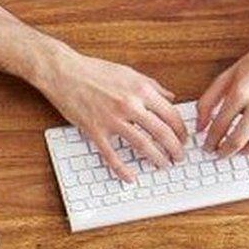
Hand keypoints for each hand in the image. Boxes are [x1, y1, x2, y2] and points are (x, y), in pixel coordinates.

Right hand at [32, 45, 185, 181]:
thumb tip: (170, 98)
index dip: (181, 130)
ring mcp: (112, 119)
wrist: (64, 73)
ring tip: (162, 165)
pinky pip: (111, 155)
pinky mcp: (95, 130)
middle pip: (161, 132)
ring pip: (142, 145)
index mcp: (140, 90)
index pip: (170, 114)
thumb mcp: (129, 73)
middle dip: (174, 149)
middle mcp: (130, 104)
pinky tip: (130, 177)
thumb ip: (152, 86)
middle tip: (178, 157)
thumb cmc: (94, 71)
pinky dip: (122, 169)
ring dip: (156, 158)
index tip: (183, 139)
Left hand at [197, 21, 248, 156]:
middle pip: (239, 139)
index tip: (207, 147)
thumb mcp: (227, 76)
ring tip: (237, 150)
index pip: (219, 126)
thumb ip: (208, 100)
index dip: (210, 141)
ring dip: (245, 152)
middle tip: (219, 154)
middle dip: (225, 152)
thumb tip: (199, 126)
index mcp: (241, 91)